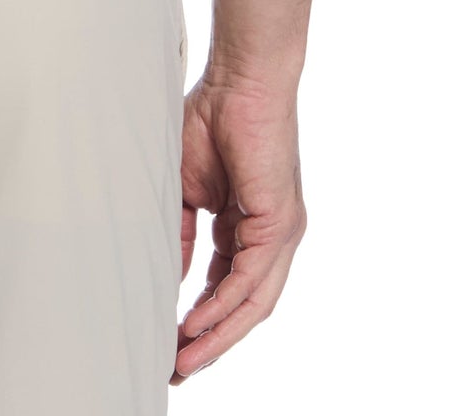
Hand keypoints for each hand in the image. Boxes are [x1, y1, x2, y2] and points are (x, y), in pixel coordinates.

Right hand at [171, 74, 306, 383]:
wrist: (239, 81)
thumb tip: (172, 273)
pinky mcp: (280, 224)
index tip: (170, 342)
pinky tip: (196, 322)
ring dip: (217, 335)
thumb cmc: (212, 119)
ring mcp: (280, 233)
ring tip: (185, 360)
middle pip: (244, 306)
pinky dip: (223, 305)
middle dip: (211, 341)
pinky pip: (251, 279)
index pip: (226, 286)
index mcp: (247, 226)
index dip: (200, 318)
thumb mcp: (185, 187)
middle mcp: (270, 237)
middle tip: (178, 368)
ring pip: (252, 302)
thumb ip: (182, 232)